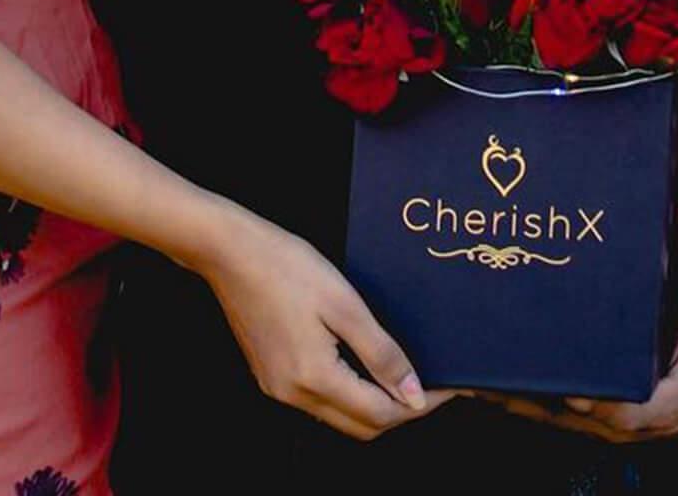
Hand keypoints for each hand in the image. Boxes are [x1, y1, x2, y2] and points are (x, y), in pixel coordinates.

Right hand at [197, 208, 450, 440]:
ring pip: (340, 417)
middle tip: (430, 384)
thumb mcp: (343, 302)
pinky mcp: (270, 375)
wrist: (228, 251)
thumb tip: (412, 396)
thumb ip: (380, 353)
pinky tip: (361, 365)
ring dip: (374, 405)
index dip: (419, 405)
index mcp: (314, 378)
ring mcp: (278, 388)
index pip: (380, 414)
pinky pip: (319, 400)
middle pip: (361, 426)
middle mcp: (293, 394)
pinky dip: (348, 393)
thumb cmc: (286, 265)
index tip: (449, 386)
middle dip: (400, 412)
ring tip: (400, 375)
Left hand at [479, 207, 677, 441]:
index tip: (571, 389)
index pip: (625, 411)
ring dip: (516, 401)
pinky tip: (486, 384)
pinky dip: (522, 401)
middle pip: (575, 415)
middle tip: (494, 370)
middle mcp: (629, 420)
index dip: (597, 401)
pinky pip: (554, 412)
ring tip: (472, 379)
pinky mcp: (595, 417)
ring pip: (556, 418)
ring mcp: (608, 423)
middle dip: (534, 397)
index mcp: (661, 401)